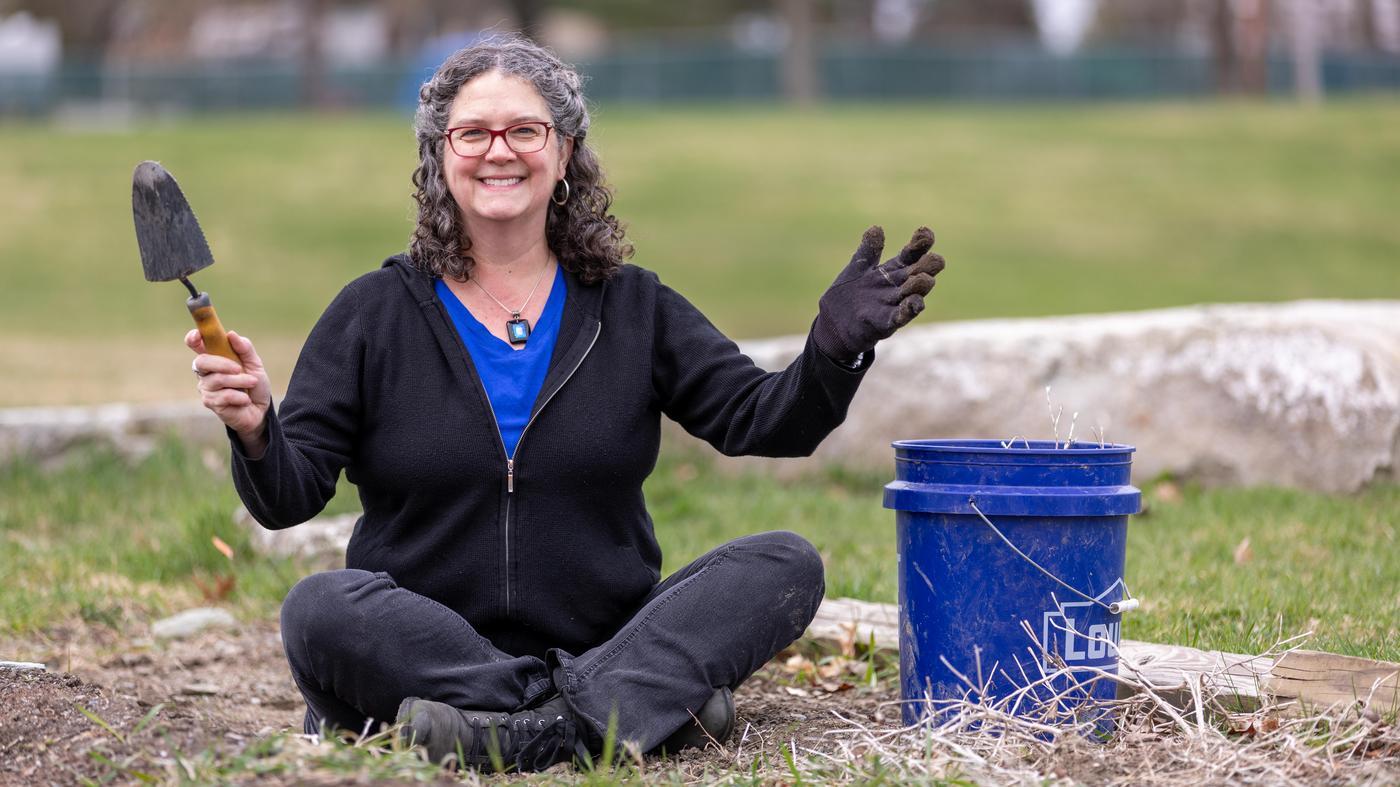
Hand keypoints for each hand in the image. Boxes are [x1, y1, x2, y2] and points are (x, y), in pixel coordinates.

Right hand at [187, 329, 271, 454]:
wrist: (261, 410)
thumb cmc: (254, 384)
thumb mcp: (255, 364)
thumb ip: (244, 348)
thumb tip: (231, 334)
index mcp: (214, 357)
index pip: (195, 344)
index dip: (193, 338)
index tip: (198, 335)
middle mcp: (205, 372)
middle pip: (201, 361)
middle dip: (221, 363)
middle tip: (239, 368)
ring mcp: (206, 388)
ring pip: (217, 380)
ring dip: (239, 381)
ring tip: (252, 383)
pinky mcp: (210, 403)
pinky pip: (224, 396)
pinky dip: (240, 396)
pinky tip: (245, 400)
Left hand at [812, 225, 945, 360]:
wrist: (834, 324)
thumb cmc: (850, 295)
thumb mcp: (857, 269)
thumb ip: (868, 251)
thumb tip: (876, 229)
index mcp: (894, 271)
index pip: (912, 254)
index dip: (920, 244)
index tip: (925, 233)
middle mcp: (898, 287)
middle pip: (920, 273)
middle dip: (928, 266)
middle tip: (933, 259)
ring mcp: (893, 305)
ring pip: (914, 294)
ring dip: (919, 286)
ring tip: (923, 278)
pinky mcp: (885, 323)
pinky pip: (900, 316)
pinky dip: (907, 310)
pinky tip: (915, 302)